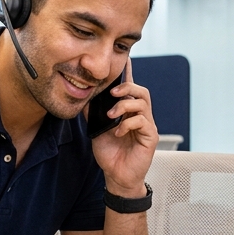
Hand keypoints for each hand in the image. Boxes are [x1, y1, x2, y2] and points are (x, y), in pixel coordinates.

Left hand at [91, 58, 157, 197]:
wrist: (116, 176)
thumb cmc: (110, 153)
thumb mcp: (96, 130)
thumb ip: (92, 113)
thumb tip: (83, 97)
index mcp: (128, 112)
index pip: (130, 89)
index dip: (129, 74)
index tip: (125, 59)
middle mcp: (140, 116)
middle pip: (141, 91)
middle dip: (126, 88)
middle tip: (111, 93)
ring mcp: (147, 126)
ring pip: (143, 103)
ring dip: (124, 106)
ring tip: (111, 116)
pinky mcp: (150, 137)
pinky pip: (142, 122)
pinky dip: (127, 124)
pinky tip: (117, 132)